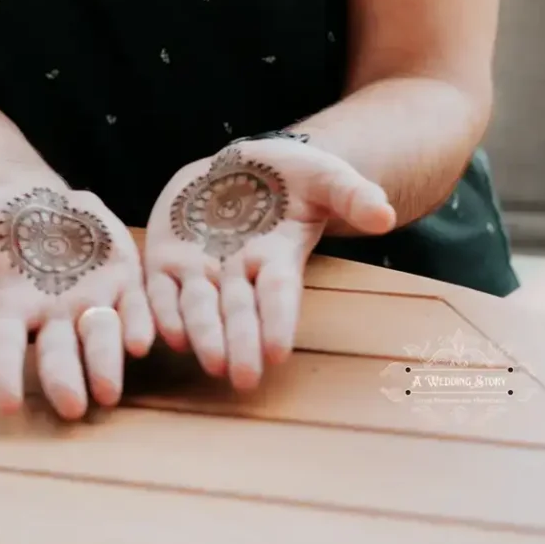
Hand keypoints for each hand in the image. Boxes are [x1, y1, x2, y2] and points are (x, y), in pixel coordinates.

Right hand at [0, 182, 153, 419]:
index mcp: (7, 312)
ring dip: (105, 362)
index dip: (3, 375)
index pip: (1, 350)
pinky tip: (145, 340)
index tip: (5, 402)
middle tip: (71, 407)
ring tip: (108, 389)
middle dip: (63, 380)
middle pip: (57, 355)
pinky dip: (140, 323)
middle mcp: (51, 317)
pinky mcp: (123, 278)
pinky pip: (135, 306)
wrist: (37, 202)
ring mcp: (89, 300)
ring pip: (100, 337)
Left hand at [144, 138, 394, 390]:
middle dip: (240, 343)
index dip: (279, 320)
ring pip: (198, 305)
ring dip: (201, 333)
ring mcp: (200, 266)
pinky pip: (158, 288)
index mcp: (277, 257)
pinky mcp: (166, 254)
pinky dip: (159, 311)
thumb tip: (386, 216)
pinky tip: (159, 335)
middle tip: (242, 377)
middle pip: (239, 312)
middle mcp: (238, 272)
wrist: (244, 166)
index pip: (279, 293)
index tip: (280, 352)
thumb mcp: (328, 177)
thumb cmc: (294, 177)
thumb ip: (353, 195)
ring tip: (205, 361)